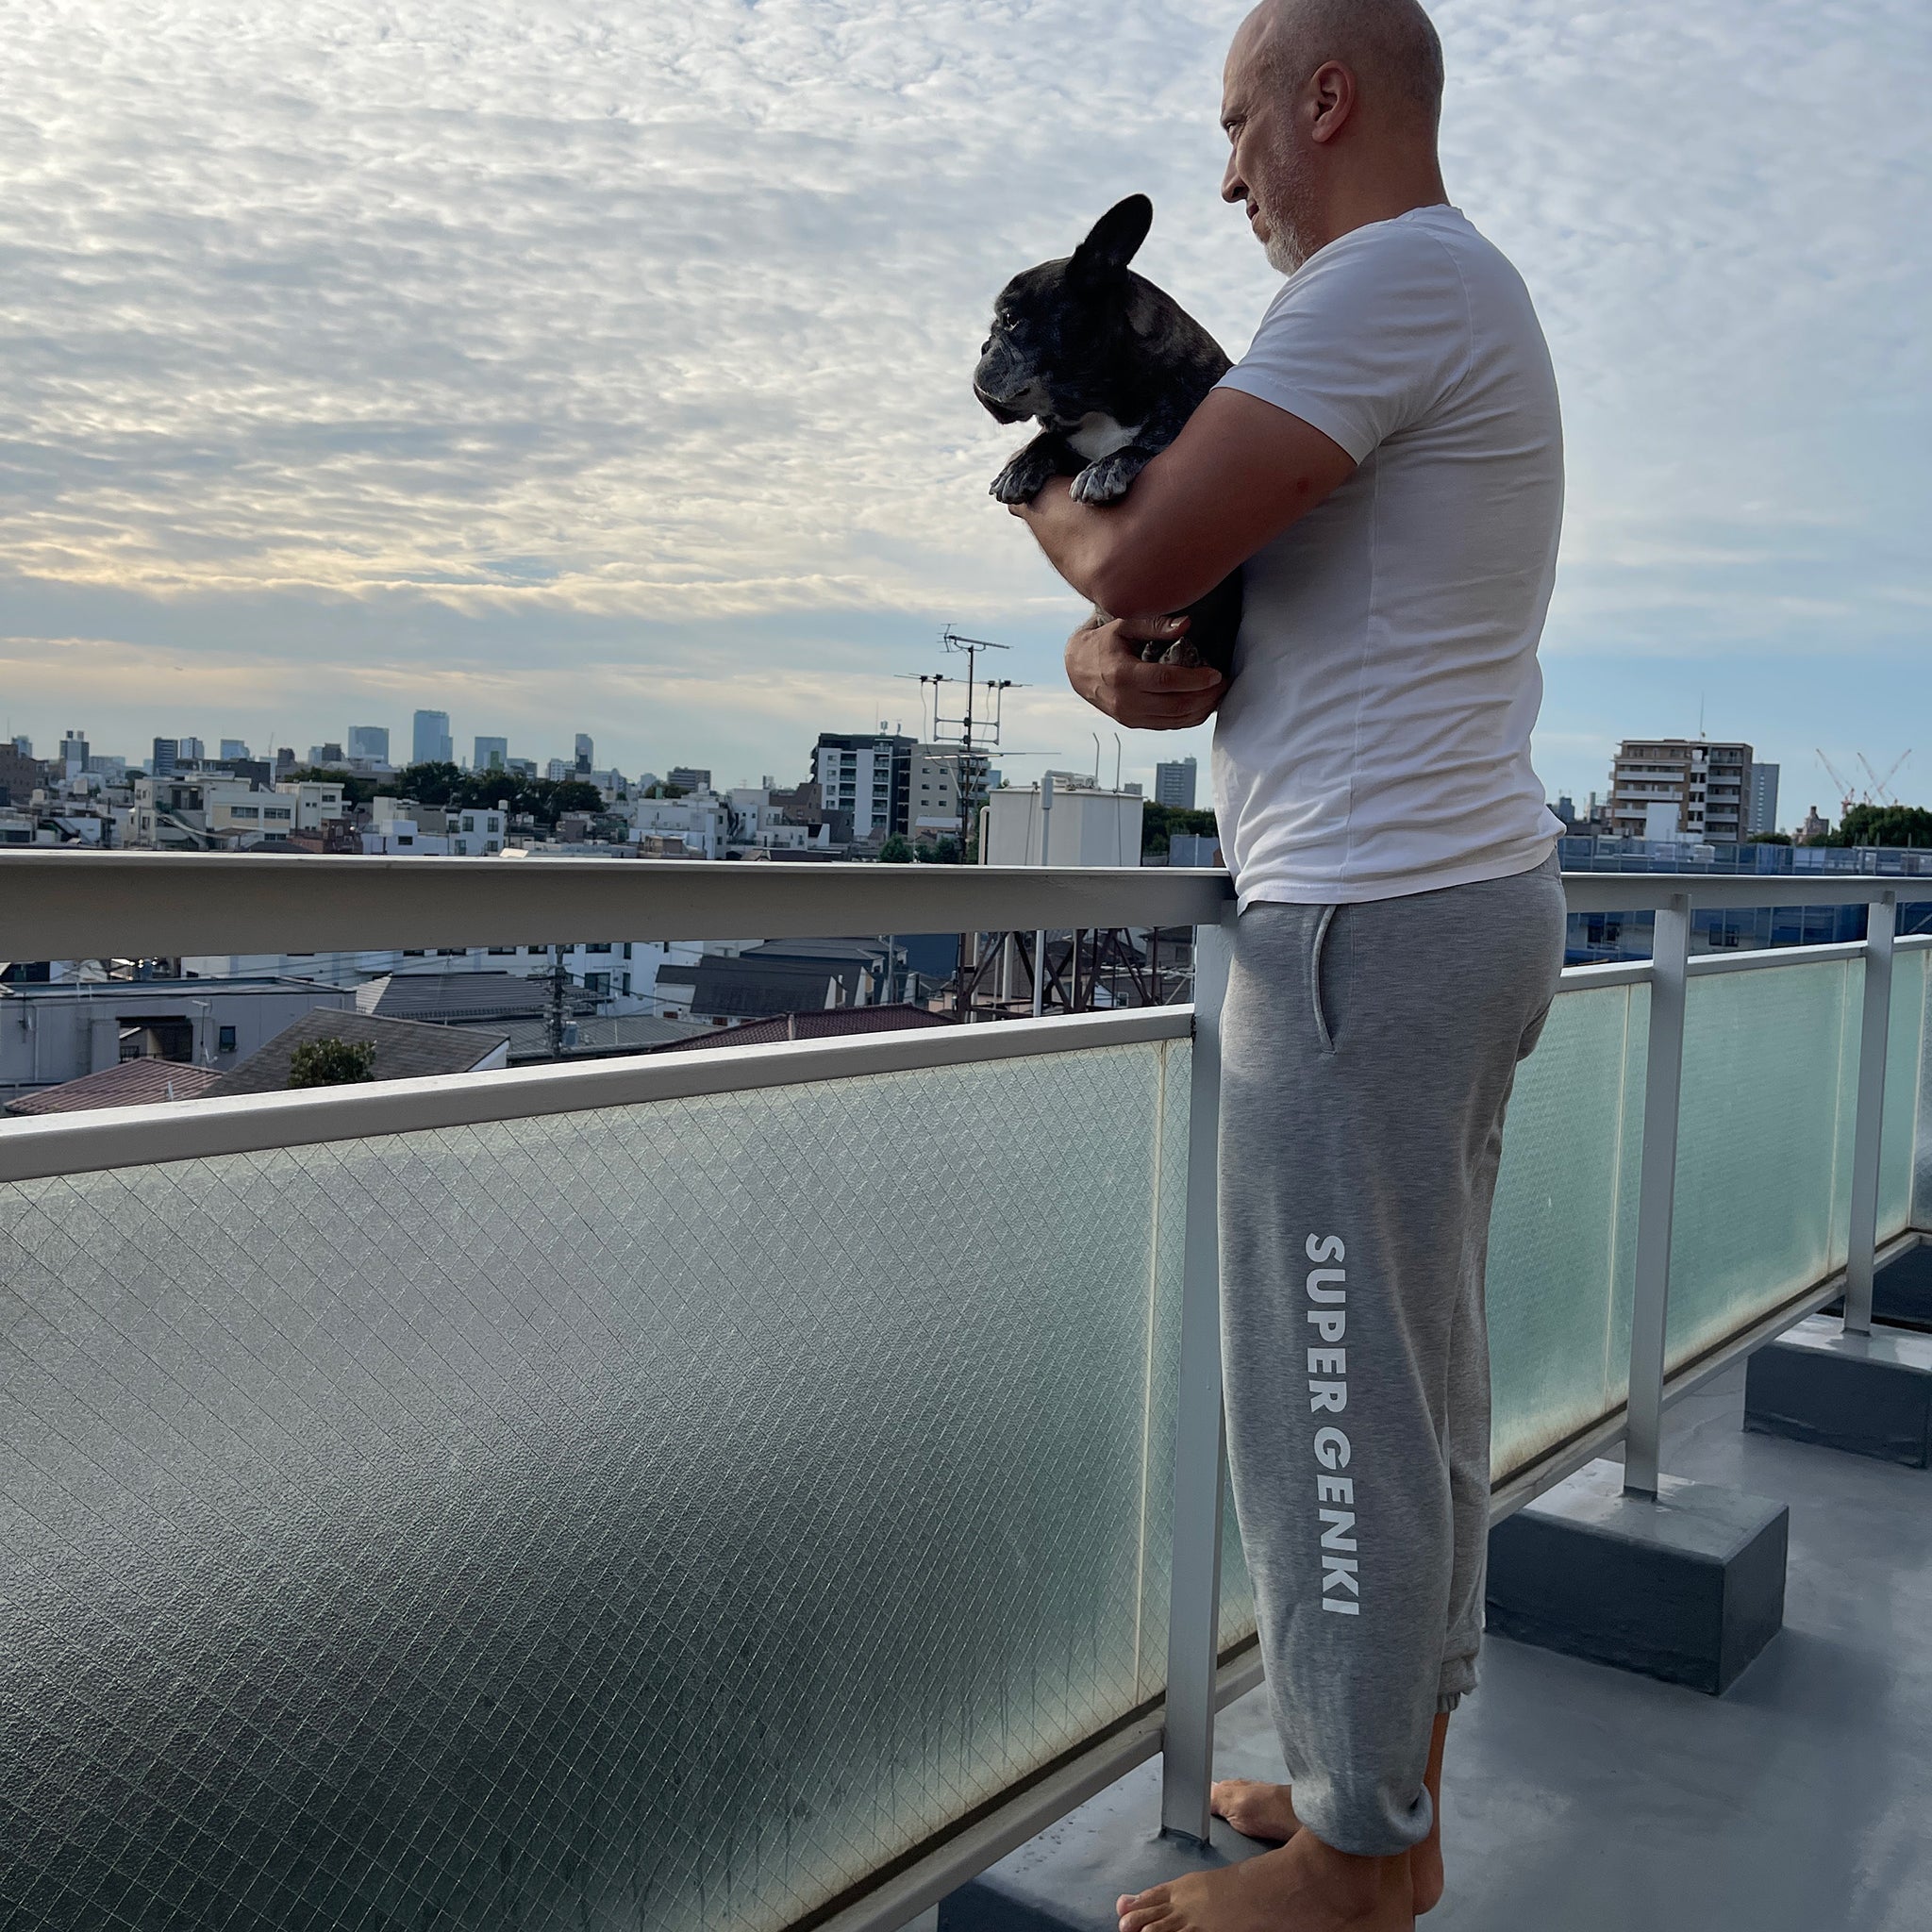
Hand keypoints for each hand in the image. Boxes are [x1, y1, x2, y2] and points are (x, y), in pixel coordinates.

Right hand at [1065, 614, 1223, 729]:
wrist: (1077, 668)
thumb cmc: (1104, 642)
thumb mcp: (1123, 625)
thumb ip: (1154, 624)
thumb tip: (1186, 625)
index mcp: (1122, 675)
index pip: (1166, 681)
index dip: (1195, 679)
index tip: (1216, 673)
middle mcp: (1125, 701)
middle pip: (1175, 705)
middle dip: (1206, 696)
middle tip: (1225, 682)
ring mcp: (1129, 716)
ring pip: (1175, 720)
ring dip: (1202, 709)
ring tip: (1219, 693)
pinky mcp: (1134, 723)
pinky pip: (1168, 725)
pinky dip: (1190, 718)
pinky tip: (1203, 704)